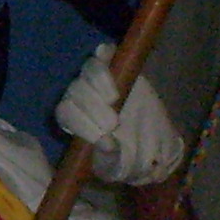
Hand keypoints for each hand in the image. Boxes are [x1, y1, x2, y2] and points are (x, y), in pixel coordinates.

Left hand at [54, 44, 182, 186]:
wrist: (153, 141)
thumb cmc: (129, 156)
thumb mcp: (119, 166)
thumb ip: (110, 158)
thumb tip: (107, 144)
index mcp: (75, 120)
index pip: (66, 114)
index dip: (81, 123)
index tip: (103, 137)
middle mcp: (80, 97)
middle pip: (75, 92)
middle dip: (91, 106)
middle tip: (113, 123)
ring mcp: (96, 79)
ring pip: (87, 71)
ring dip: (98, 81)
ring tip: (114, 98)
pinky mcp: (116, 65)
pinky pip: (103, 53)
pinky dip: (104, 53)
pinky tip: (110, 58)